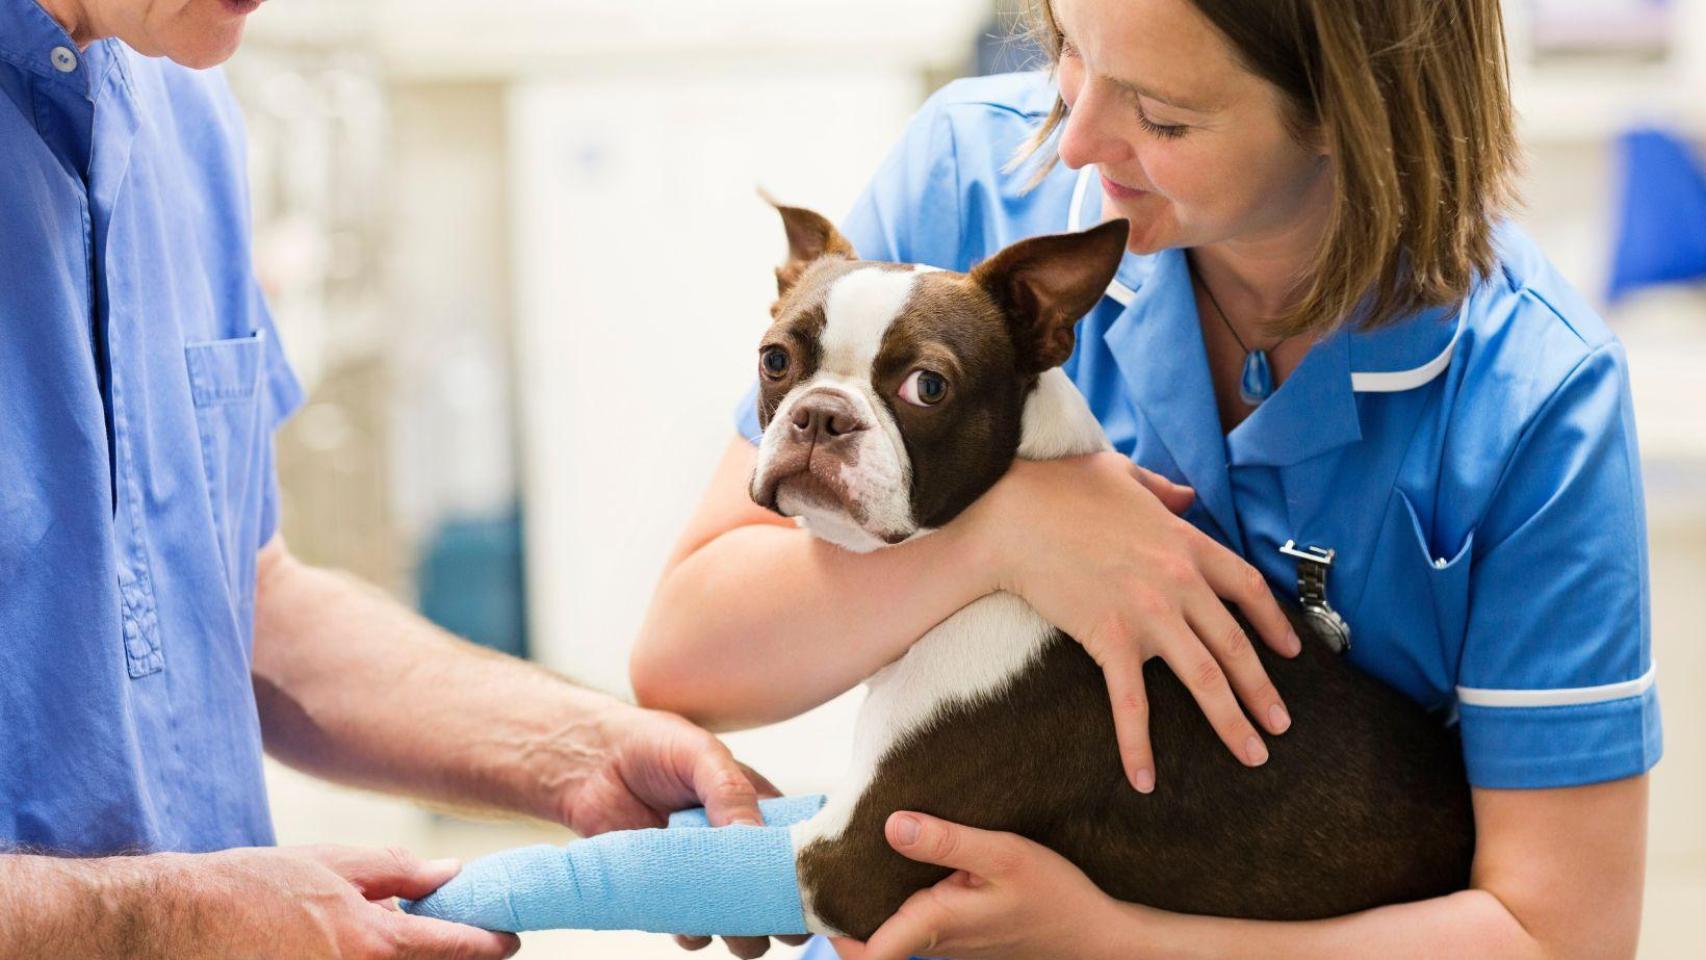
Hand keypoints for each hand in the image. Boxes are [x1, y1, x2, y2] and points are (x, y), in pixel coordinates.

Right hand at [170, 845, 519, 958]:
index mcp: (372, 943)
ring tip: (399, 936)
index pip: (455, 949)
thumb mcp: (333, 865)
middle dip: (451, 958)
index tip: (510, 940)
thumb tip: (450, 875)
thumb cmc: (253, 886)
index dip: (491, 945)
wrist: (176, 920)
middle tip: (461, 940)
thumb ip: (398, 872)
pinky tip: (356, 947)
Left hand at [555, 701, 807, 957]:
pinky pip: (692, 929)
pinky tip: (687, 922)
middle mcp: (738, 847)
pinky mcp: (669, 893)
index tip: (807, 891)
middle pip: (774, 895)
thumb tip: (755, 837)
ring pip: (739, 921)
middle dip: (778, 914)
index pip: (798, 850)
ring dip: (740, 933)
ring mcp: (705, 873)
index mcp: (761, 809)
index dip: (805, 873)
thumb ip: (731, 792)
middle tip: (770, 919)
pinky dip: (694, 933)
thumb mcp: (701, 756)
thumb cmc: (654, 745)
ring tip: (731, 927)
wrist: (591, 762)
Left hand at [829, 812, 1128, 959]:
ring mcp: (945, 941)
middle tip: (823, 855)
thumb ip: (947, 841)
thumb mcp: (1004, 855)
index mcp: (935, 925)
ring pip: (888, 924)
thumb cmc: (1054, 896)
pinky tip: (902, 855)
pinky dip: (897, 893)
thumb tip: (891, 824)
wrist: (1094, 936)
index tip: (810, 889)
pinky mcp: (958, 933)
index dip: (829, 928)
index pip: (864, 952)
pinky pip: (913, 917)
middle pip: (866, 934)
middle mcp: (933, 941)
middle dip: (840, 902)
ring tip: (854, 844)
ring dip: (868, 895)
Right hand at [970, 452, 1299, 790]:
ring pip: (1205, 677)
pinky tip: (1145, 779)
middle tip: (1279, 727)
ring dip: (1232, 721)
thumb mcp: (1120, 473)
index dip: (1274, 623)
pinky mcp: (1110, 637)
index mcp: (1186, 543)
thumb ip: (1162, 488)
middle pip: (1236, 645)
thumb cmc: (1058, 488)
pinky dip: (1139, 744)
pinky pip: (1132, 702)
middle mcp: (1179, 582)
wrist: (1011, 516)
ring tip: (1251, 754)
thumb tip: (1186, 496)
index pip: (1247, 588)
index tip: (1291, 652)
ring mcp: (1148, 613)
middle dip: (1263, 691)